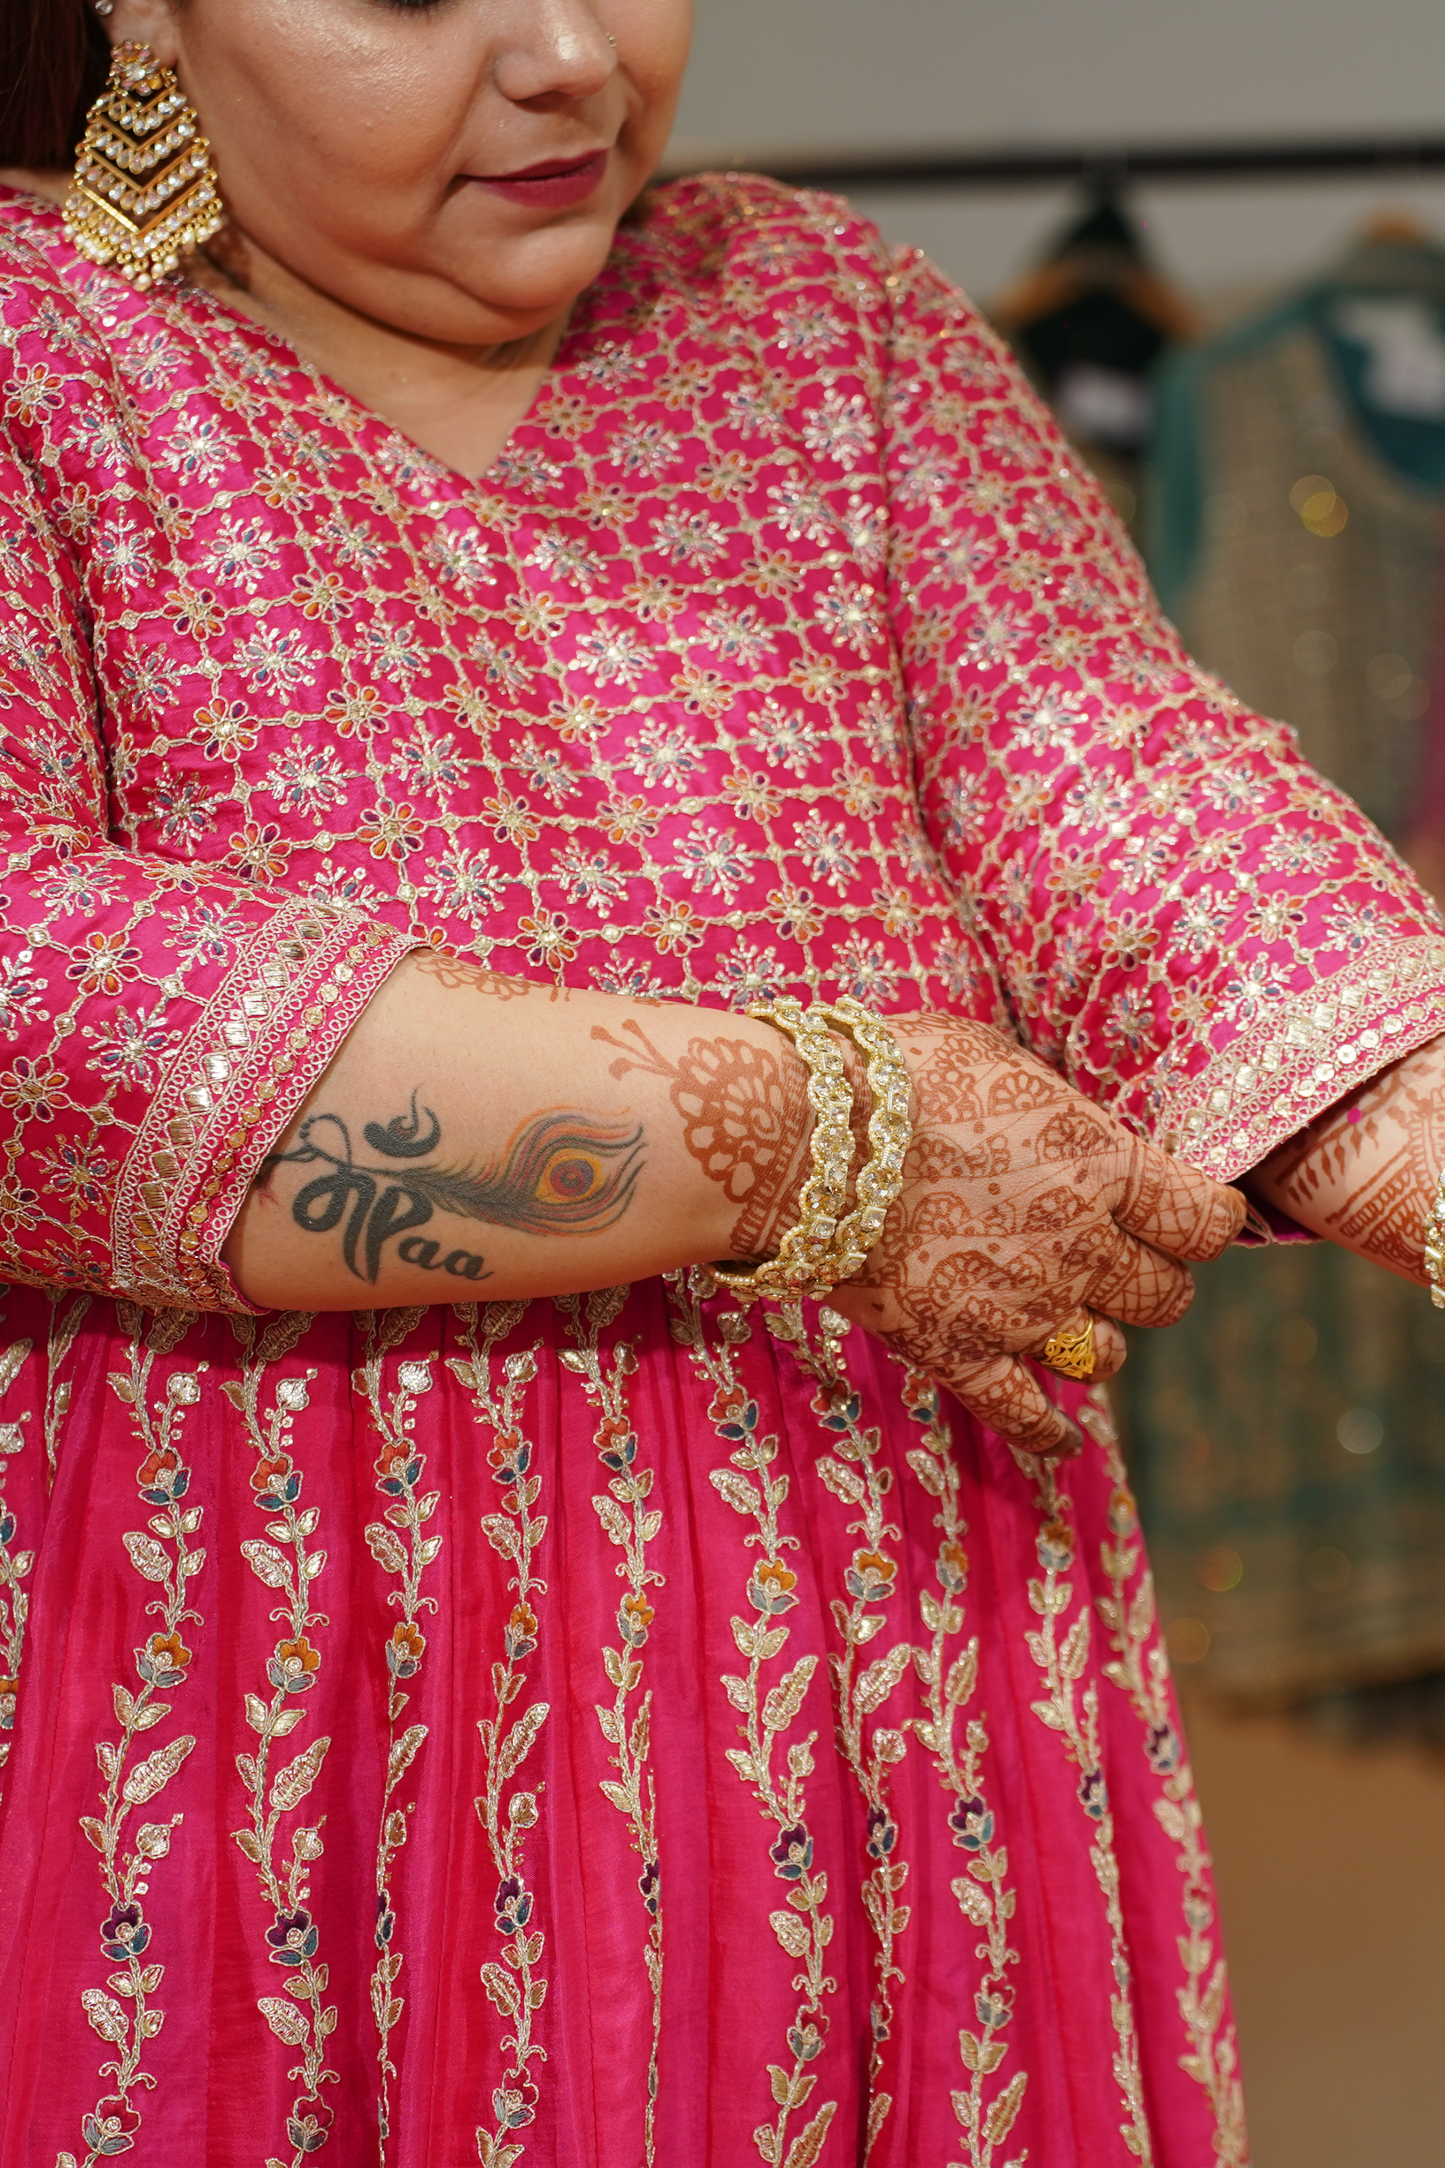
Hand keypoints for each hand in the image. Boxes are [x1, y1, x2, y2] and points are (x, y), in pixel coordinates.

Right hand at [829, 1016, 1245, 1455]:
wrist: (807, 1138)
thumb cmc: (898, 1075)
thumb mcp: (999, 1057)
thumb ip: (1052, 1105)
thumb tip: (1069, 1121)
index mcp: (1103, 1165)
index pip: (1207, 1221)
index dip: (1204, 1220)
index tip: (1188, 1214)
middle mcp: (1081, 1248)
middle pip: (1166, 1296)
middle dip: (1153, 1280)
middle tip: (1123, 1263)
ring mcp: (1022, 1311)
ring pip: (1106, 1357)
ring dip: (1098, 1341)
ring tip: (1072, 1322)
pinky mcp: (958, 1354)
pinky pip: (1024, 1417)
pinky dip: (1048, 1435)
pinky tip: (1061, 1441)